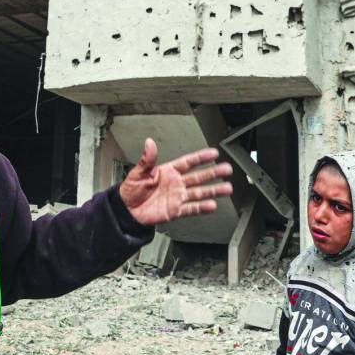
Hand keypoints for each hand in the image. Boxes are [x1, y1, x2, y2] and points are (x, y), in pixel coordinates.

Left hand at [119, 138, 233, 225]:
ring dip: (213, 191)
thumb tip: (149, 143)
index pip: (188, 162)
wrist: (127, 211)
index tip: (214, 153)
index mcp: (168, 172)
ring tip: (226, 188)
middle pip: (199, 177)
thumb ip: (147, 160)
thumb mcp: (137, 173)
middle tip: (227, 169)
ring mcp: (177, 197)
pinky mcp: (175, 211)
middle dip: (213, 173)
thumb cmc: (131, 190)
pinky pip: (191, 209)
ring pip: (199, 193)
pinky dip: (201, 208)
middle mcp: (176, 184)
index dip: (201, 158)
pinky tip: (212, 205)